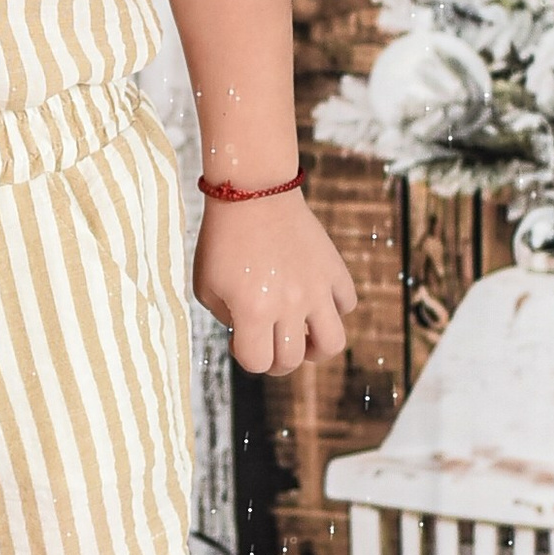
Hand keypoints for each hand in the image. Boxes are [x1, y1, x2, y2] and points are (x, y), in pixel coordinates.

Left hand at [192, 192, 356, 375]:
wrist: (253, 192)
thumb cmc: (222, 238)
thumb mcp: (206, 285)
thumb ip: (225, 318)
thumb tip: (245, 333)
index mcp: (252, 311)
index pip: (257, 362)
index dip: (244, 356)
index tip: (238, 337)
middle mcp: (288, 305)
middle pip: (291, 360)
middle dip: (274, 359)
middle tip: (266, 341)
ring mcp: (316, 288)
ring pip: (332, 343)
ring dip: (315, 349)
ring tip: (302, 336)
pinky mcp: (334, 269)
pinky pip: (346, 304)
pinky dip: (333, 309)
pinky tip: (314, 298)